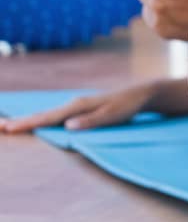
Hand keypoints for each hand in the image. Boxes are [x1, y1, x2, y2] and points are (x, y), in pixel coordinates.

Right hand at [0, 82, 156, 132]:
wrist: (141, 94)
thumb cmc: (128, 106)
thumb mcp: (113, 115)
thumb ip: (92, 121)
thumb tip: (68, 126)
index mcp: (78, 106)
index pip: (48, 118)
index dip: (28, 123)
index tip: (9, 128)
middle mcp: (73, 104)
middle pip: (42, 114)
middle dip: (20, 121)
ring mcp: (76, 106)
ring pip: (47, 114)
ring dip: (29, 120)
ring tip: (9, 125)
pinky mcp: (80, 109)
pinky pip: (56, 115)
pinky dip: (42, 118)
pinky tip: (37, 122)